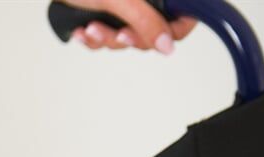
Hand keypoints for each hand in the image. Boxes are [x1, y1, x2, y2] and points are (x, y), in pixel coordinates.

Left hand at [63, 0, 196, 53]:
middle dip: (127, 37)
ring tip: (90, 27)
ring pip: (126, 39)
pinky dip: (93, 38)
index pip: (181, 16)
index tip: (156, 40)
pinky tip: (82, 30)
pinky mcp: (106, 15)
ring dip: (106, 39)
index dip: (170, 32)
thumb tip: (167, 45)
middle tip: (115, 32)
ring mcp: (125, 8)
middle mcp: (144, 0)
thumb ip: (145, 21)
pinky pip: (106, 38)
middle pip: (151, 33)